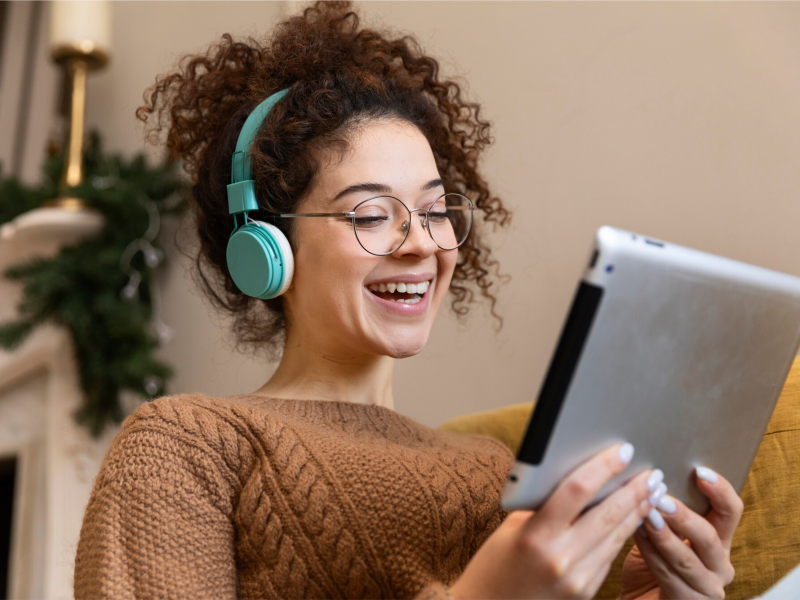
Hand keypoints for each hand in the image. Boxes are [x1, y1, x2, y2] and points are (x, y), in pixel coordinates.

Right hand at [451, 443, 661, 599]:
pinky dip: (624, 534)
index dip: (604, 467)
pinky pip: (610, 556)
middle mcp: (561, 557)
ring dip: (637, 511)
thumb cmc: (495, 562)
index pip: (578, 490)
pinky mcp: (585, 592)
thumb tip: (580, 476)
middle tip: (651, 472)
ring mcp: (577, 579)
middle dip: (634, 490)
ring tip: (652, 492)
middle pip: (608, 514)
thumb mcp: (513, 525)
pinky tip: (634, 519)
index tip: (623, 451)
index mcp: (536, 534)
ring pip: (617, 536)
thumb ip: (544, 502)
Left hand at [620, 467, 743, 599]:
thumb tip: (647, 475)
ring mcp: (708, 587)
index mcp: (719, 539)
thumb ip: (663, 509)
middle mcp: (720, 564)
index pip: (731, 511)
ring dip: (664, 535)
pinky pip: (669, 576)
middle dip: (684, 516)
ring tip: (646, 516)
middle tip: (660, 497)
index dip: (720, 491)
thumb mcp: (660, 530)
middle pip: (710, 537)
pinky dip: (650, 554)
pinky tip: (636, 536)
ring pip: (687, 559)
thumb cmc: (651, 562)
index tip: (699, 471)